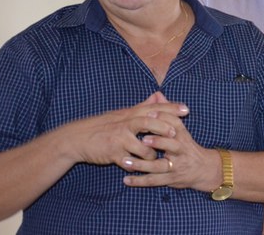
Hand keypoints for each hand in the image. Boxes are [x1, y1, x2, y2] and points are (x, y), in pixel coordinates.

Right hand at [64, 92, 188, 166]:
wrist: (76, 138)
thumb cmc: (102, 126)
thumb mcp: (122, 113)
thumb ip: (142, 106)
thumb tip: (158, 95)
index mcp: (129, 113)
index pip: (154, 107)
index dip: (171, 107)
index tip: (187, 109)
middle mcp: (125, 123)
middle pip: (148, 121)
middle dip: (164, 127)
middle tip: (176, 132)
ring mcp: (119, 138)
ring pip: (142, 145)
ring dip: (152, 153)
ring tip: (158, 158)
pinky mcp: (113, 153)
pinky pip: (129, 161)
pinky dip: (137, 165)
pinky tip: (140, 168)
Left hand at [121, 103, 218, 191]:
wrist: (204, 169)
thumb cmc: (187, 147)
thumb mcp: (180, 129)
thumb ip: (168, 113)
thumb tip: (158, 94)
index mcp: (182, 135)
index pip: (174, 124)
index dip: (162, 119)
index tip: (147, 114)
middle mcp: (181, 150)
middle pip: (171, 145)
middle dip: (158, 142)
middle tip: (142, 139)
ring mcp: (176, 166)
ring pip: (159, 166)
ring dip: (142, 164)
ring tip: (126, 161)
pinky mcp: (171, 179)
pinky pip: (154, 181)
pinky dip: (139, 181)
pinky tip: (126, 179)